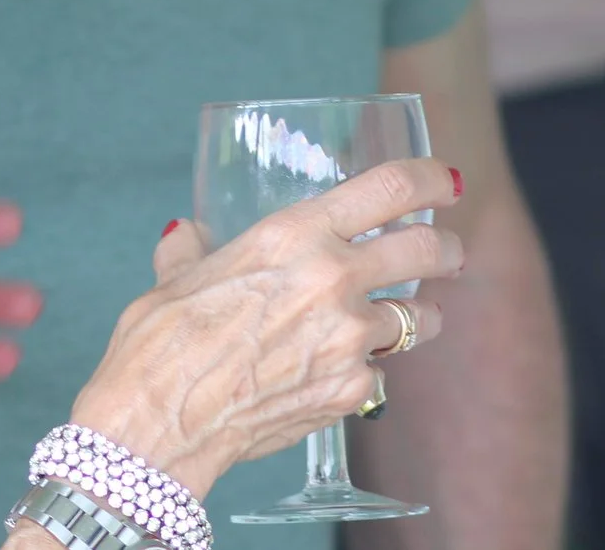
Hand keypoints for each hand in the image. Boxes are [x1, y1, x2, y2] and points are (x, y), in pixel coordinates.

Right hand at [68, 158, 464, 496]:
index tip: (444, 180)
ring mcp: (348, 338)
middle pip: (425, 248)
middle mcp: (333, 278)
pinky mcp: (350, 391)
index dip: (429, 177)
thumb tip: (186, 234)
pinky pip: (378, 373)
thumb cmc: (158, 346)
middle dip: (445, 248)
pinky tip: (344, 373)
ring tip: (410, 318)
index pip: (391, 188)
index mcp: (296, 234)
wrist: (158, 427)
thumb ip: (193, 249)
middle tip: (446, 252)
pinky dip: (367, 371)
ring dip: (419, 315)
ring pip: (417, 318)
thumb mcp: (174, 278)